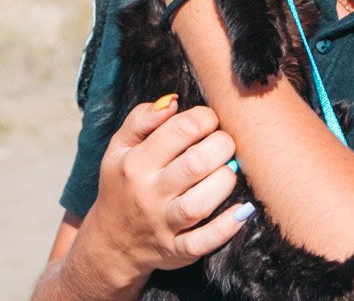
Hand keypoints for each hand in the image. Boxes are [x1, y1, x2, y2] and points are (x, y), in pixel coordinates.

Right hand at [78, 98, 250, 288]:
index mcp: (136, 162)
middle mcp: (149, 193)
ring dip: (225, 182)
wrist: (111, 242)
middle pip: (196, 164)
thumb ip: (141, 119)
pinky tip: (242, 210)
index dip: (206, 118)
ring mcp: (163, 224)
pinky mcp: (177, 251)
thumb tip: (174, 102)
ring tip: (229, 171)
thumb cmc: (123, 184)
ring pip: (201, 203)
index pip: (181, 130)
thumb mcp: (119, 148)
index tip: (210, 122)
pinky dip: (227, 228)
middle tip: (225, 144)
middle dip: (222, 146)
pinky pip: (204, 242)